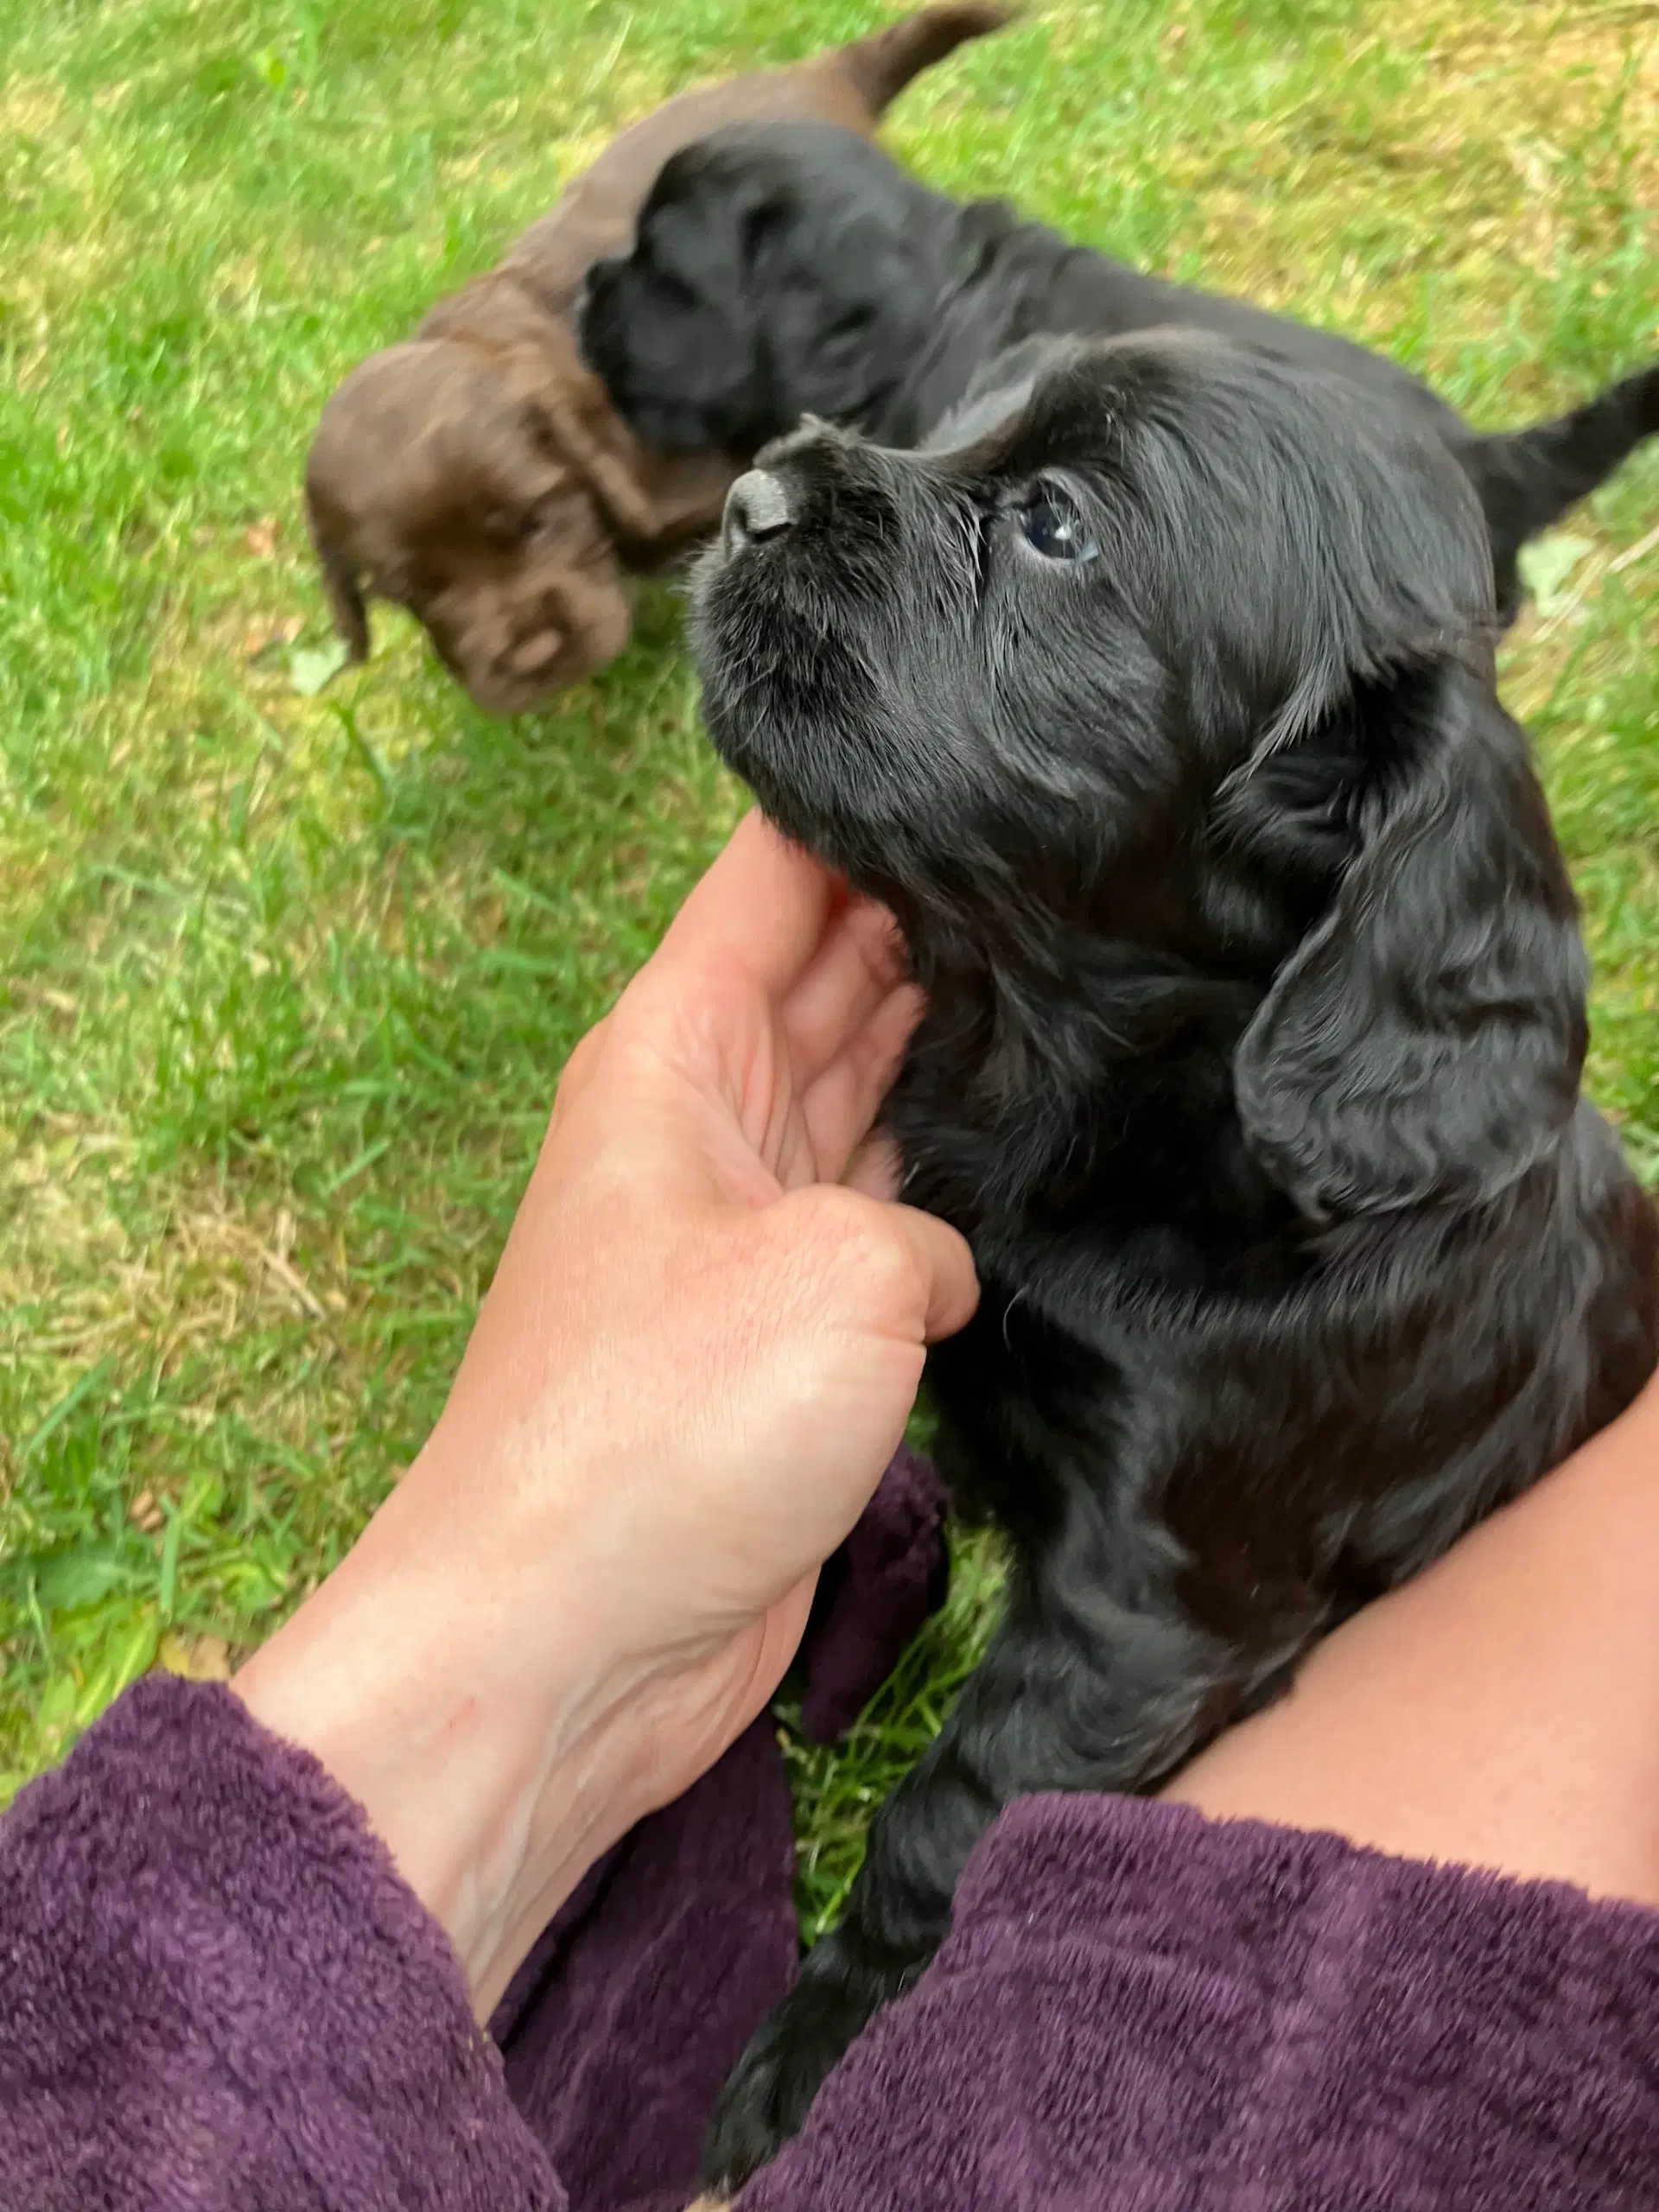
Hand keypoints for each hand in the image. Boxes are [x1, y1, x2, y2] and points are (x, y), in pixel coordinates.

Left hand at [235, 814, 977, 2014]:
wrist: (569, 1639)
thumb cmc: (665, 1426)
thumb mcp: (837, 1270)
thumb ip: (925, 1223)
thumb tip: (939, 1267)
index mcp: (673, 1052)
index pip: (774, 877)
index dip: (870, 807)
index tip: (989, 758)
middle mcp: (704, 1121)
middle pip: (829, 974)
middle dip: (936, 919)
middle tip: (1079, 866)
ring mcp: (746, 1225)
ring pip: (861, 1091)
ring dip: (947, 1048)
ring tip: (1082, 977)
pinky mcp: (787, 1329)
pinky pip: (878, 1215)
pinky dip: (945, 1185)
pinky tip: (1034, 1148)